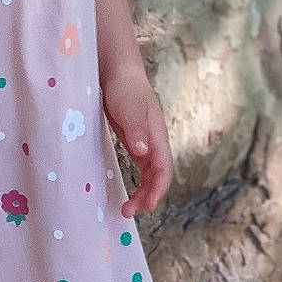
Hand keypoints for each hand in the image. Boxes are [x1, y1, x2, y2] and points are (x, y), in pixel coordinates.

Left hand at [101, 64, 172, 216]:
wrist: (117, 70)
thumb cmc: (125, 87)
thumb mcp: (129, 107)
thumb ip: (136, 129)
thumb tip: (144, 151)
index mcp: (158, 136)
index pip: (164, 170)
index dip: (158, 190)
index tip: (146, 206)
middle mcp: (155, 142)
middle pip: (158, 176)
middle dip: (148, 196)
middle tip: (129, 211)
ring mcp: (145, 142)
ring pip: (150, 174)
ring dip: (142, 191)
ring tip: (127, 207)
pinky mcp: (134, 139)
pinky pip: (140, 167)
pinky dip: (137, 181)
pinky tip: (128, 190)